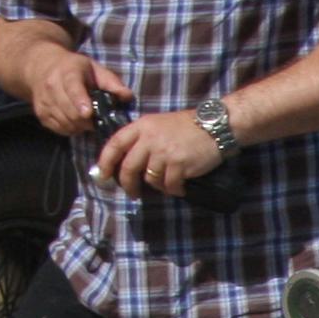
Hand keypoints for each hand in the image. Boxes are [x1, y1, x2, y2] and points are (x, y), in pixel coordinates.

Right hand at [27, 47, 129, 136]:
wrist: (41, 67)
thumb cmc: (75, 68)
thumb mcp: (94, 68)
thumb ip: (111, 82)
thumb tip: (127, 96)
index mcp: (67, 72)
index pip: (72, 88)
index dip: (80, 102)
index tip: (88, 113)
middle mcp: (52, 86)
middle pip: (70, 112)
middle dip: (87, 120)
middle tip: (96, 117)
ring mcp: (44, 101)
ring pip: (66, 123)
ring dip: (80, 126)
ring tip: (86, 117)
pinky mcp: (41, 114)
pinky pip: (60, 129)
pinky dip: (71, 128)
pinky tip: (75, 119)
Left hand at [96, 105, 230, 196]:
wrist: (215, 125)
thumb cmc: (188, 125)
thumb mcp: (160, 124)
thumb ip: (144, 138)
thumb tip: (130, 161)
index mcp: (142, 126)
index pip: (115, 144)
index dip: (105, 161)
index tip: (103, 175)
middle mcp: (149, 138)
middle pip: (128, 167)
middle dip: (128, 185)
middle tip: (132, 194)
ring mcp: (164, 152)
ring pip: (150, 179)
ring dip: (159, 186)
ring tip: (169, 183)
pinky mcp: (178, 164)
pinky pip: (169, 185)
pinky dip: (174, 189)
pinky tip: (181, 186)